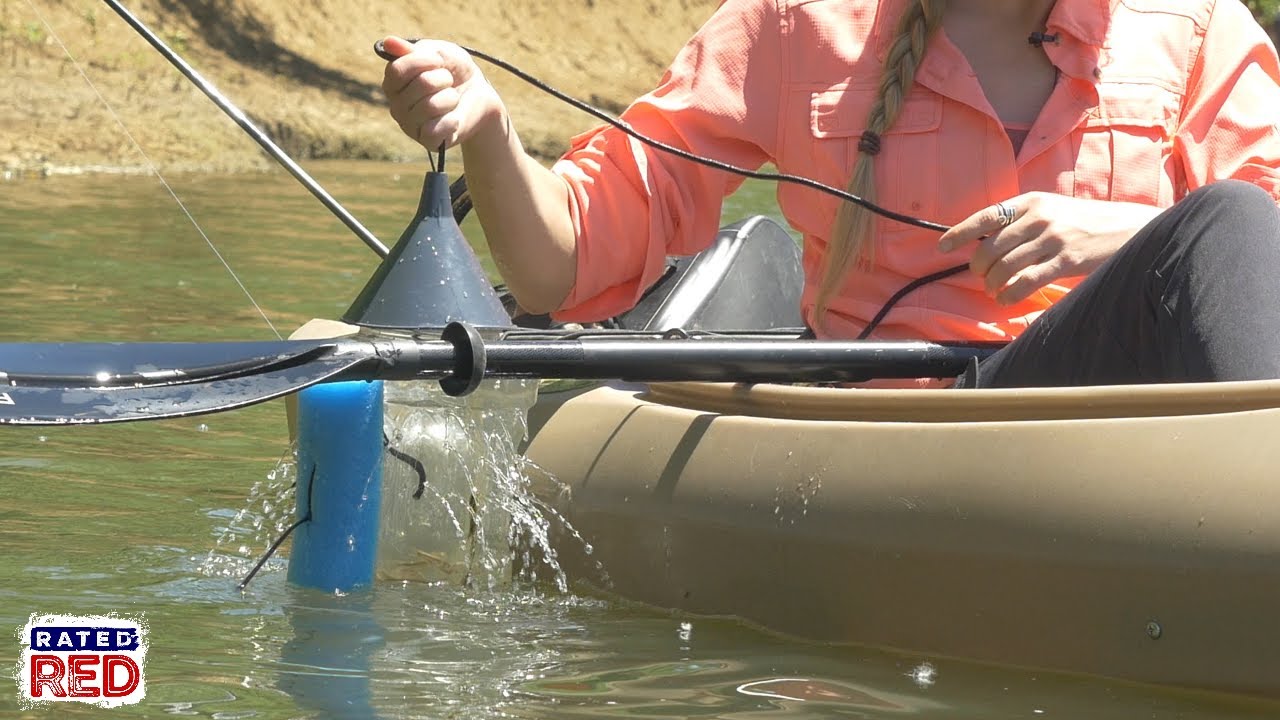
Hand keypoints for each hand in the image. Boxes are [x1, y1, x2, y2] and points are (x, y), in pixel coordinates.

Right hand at [380, 36, 504, 150]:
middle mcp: (396, 105)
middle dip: (443, 79)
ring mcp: (410, 126)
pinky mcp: (427, 141)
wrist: (478, 97)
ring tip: (453, 98)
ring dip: (450, 98)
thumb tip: (389, 42)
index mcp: (393, 83)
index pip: (397, 70)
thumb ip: (414, 50)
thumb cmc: (454, 72)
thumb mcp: (438, 53)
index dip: (421, 61)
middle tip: (449, 82)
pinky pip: (436, 129)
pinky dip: (452, 119)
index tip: (439, 60)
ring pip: (430, 106)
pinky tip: (454, 118)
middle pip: (419, 85)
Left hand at [937, 192, 1162, 304]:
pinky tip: (1007, 299)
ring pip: (1004, 267)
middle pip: (990, 248)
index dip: (960, 232)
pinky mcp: (1066, 261)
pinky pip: (1026, 282)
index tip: (942, 246)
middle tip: (981, 277)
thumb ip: (1021, 221)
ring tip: (995, 290)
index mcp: (1031, 201)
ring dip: (993, 284)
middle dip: (979, 268)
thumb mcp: (1052, 209)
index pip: (986, 216)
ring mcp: (1053, 239)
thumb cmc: (1085, 222)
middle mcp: (1039, 217)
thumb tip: (985, 241)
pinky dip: (1009, 294)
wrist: (1130, 227)